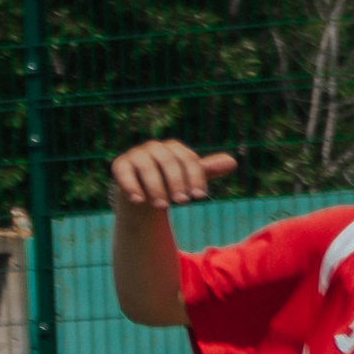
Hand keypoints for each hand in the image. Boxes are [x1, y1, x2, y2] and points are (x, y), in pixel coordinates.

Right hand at [111, 140, 236, 211]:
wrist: (141, 196)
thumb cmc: (168, 185)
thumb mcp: (188, 179)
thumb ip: (207, 170)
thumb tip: (233, 161)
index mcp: (173, 148)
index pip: (187, 159)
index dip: (195, 177)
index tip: (199, 197)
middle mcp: (154, 147)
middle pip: (168, 162)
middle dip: (177, 183)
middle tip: (183, 202)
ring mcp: (136, 155)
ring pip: (148, 168)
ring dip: (156, 188)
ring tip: (163, 206)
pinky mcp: (120, 165)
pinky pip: (125, 174)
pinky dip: (132, 186)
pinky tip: (139, 201)